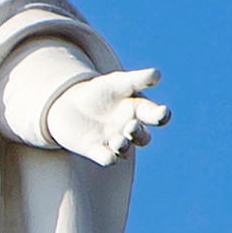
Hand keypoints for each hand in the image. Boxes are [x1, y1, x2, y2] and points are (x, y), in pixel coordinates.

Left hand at [45, 65, 168, 161]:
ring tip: (118, 140)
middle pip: (143, 137)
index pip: (155, 115)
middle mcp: (129, 129)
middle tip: (130, 126)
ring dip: (124, 147)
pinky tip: (108, 156)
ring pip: (126, 150)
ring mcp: (114, 141)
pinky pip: (106, 158)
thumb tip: (156, 74)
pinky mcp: (95, 150)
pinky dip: (108, 158)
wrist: (70, 103)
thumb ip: (135, 79)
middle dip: (139, 133)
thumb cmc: (100, 92)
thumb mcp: (116, 82)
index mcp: (138, 110)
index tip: (161, 112)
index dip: (161, 115)